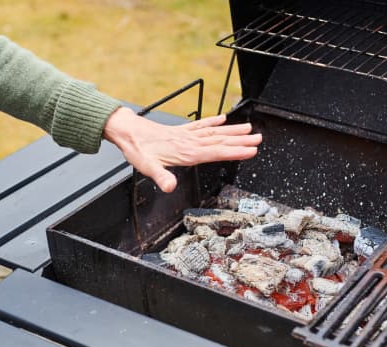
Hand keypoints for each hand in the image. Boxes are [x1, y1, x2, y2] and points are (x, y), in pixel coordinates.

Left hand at [103, 107, 261, 192]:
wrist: (127, 132)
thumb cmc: (138, 150)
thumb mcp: (147, 168)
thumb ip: (161, 177)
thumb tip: (170, 187)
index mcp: (186, 152)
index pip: (215, 152)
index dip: (234, 151)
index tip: (251, 150)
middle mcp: (189, 142)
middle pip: (220, 141)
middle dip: (241, 141)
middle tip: (259, 139)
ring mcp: (186, 134)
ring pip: (214, 132)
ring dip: (232, 131)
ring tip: (249, 129)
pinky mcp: (181, 130)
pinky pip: (201, 125)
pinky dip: (213, 121)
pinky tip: (223, 119)